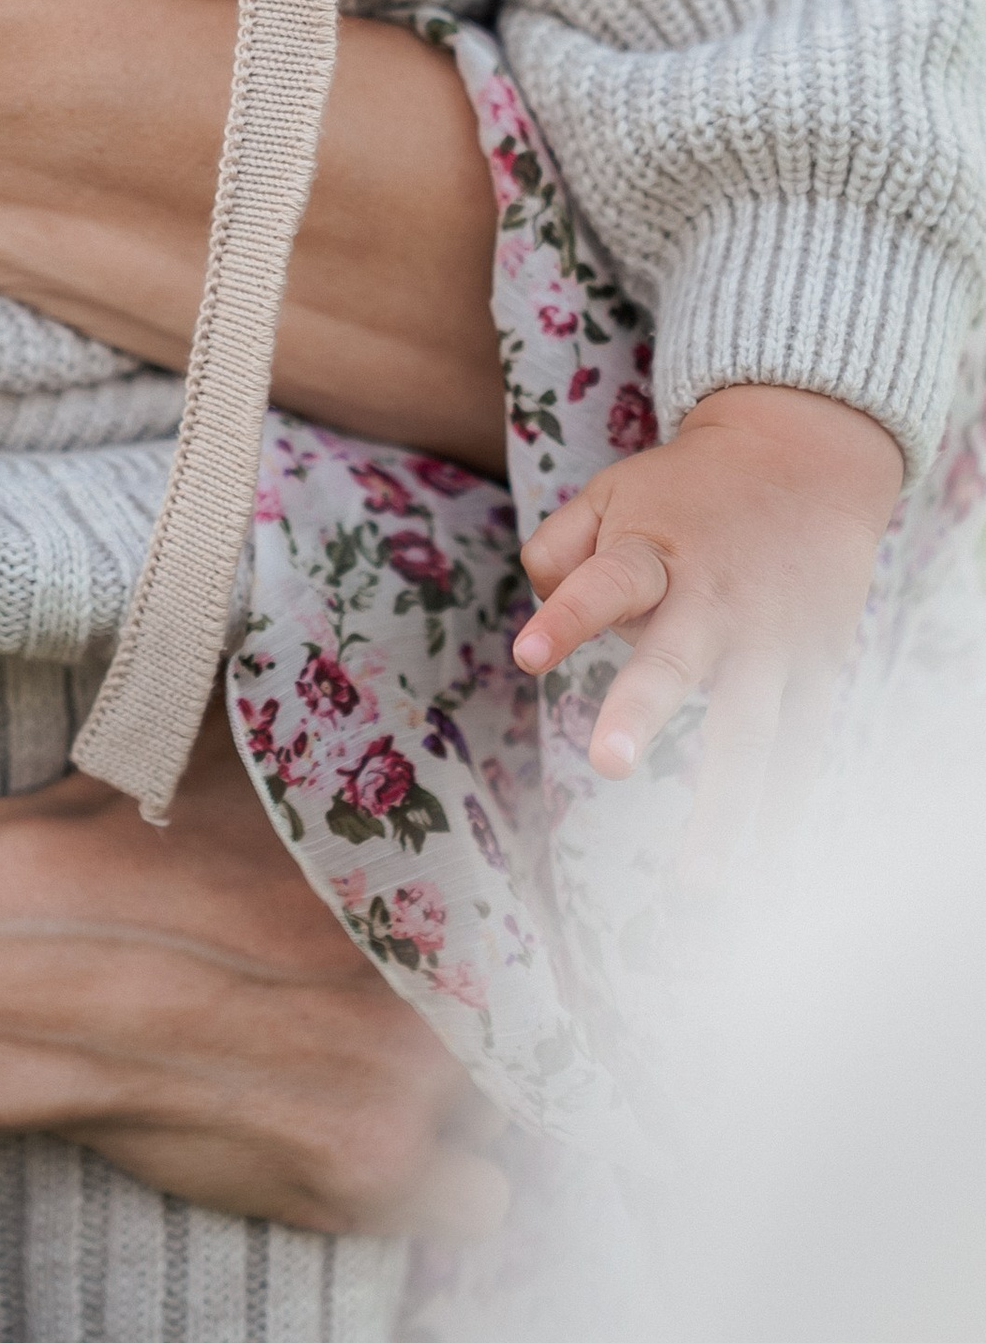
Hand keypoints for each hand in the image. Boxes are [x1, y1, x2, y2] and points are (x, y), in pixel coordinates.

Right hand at [0, 721, 506, 1241]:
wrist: (1, 969)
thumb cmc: (103, 846)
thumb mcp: (220, 746)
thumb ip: (317, 719)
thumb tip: (381, 664)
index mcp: (400, 862)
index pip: (530, 895)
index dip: (511, 904)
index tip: (481, 911)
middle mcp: (422, 972)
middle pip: (524, 993)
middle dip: (487, 988)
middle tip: (425, 979)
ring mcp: (398, 1087)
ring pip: (511, 1093)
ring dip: (474, 1077)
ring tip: (393, 1048)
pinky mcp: (359, 1180)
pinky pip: (479, 1199)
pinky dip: (453, 1176)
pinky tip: (388, 1123)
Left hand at [513, 380, 902, 878]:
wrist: (805, 457)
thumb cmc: (686, 490)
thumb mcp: (613, 492)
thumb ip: (559, 549)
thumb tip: (539, 612)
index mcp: (655, 553)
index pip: (604, 583)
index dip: (567, 618)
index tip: (527, 655)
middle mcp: (715, 602)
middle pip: (678, 661)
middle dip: (643, 712)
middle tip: (607, 765)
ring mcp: (772, 643)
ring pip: (749, 732)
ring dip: (724, 810)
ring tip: (695, 885)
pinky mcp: (815, 671)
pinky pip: (800, 750)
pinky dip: (784, 811)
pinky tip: (763, 875)